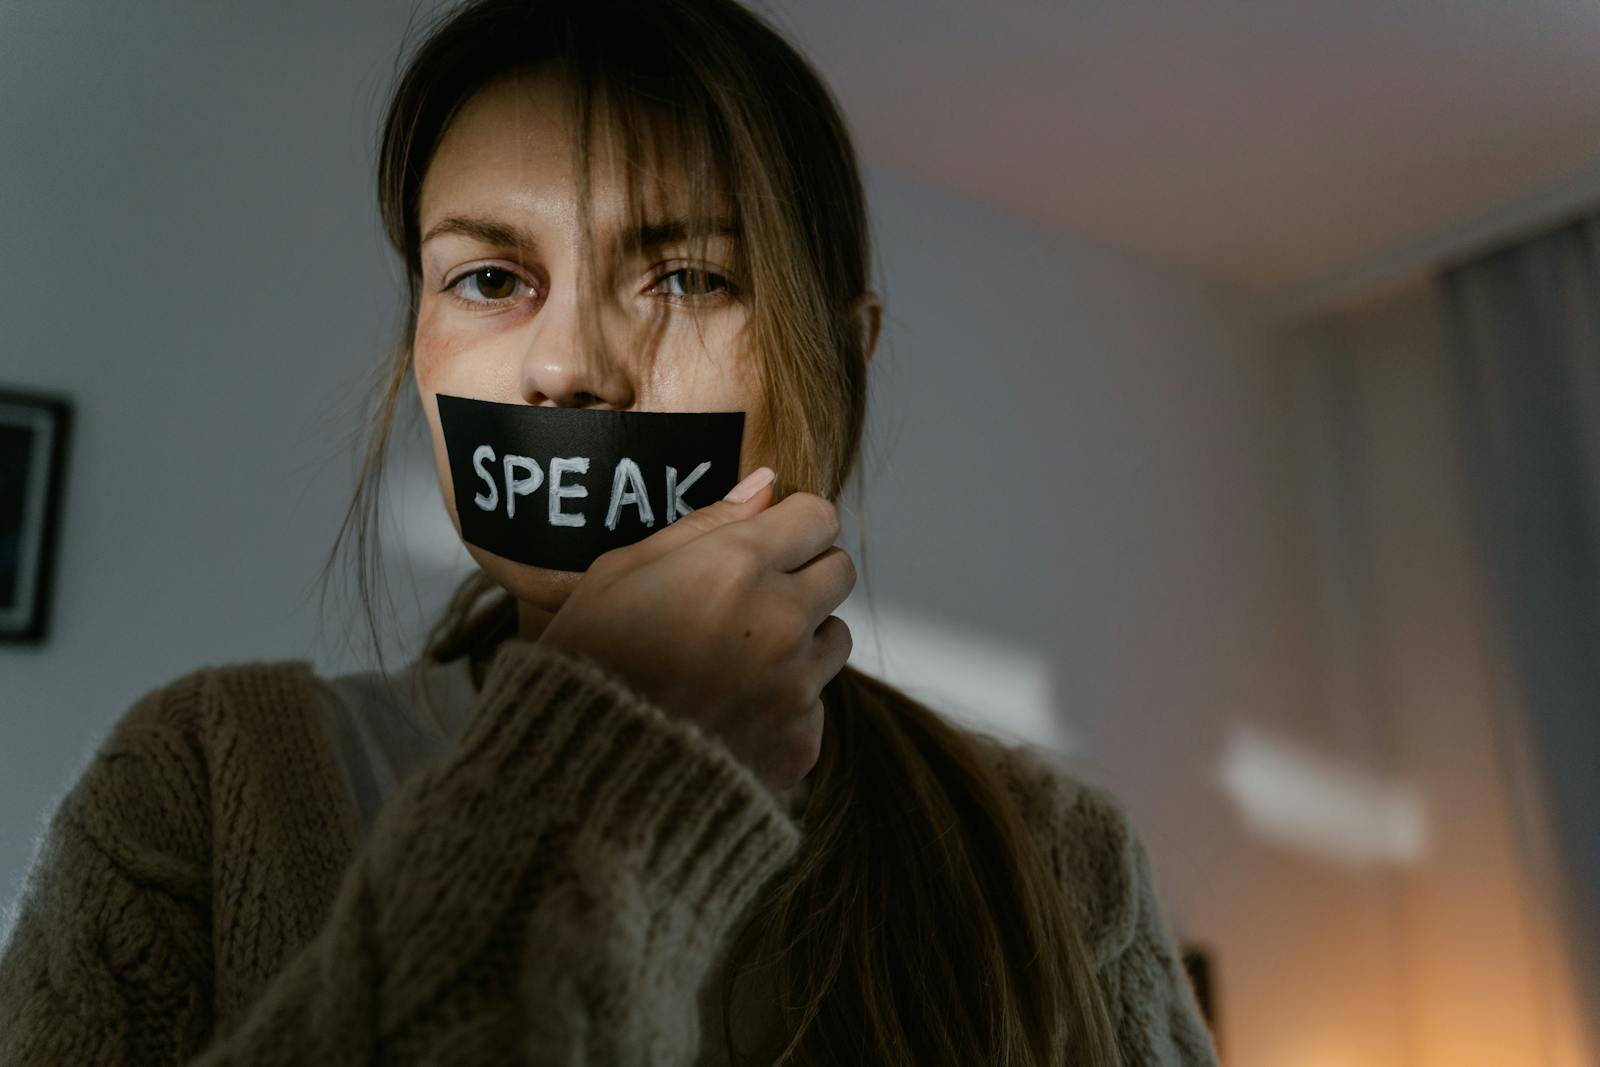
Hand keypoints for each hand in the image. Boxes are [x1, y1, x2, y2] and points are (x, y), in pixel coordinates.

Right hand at [536, 467, 854, 791]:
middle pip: (840, 572)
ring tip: (734, 664)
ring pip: (835, 640)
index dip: (792, 525)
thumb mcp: (619, 573)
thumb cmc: (583, 665)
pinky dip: (783, 710)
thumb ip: (703, 525)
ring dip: (800, 642)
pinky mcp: (799, 745)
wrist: (577, 780)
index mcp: (736, 566)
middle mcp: (779, 622)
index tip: (768, 541)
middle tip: (751, 600)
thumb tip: (767, 485)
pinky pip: (814, 708)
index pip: (818, 516)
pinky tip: (728, 717)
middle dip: (804, 576)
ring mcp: (796, 688)